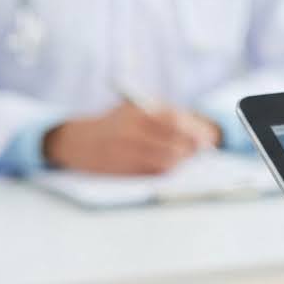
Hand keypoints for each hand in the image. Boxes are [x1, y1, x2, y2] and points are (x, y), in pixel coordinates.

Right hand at [43, 102, 220, 173]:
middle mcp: (131, 132)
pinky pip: (154, 172)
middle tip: (201, 152)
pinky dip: (166, 170)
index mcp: (136, 112)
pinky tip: (170, 167)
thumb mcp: (132, 110)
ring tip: (186, 159)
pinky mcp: (123, 170)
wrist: (77, 142)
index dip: (194, 130)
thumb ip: (161, 116)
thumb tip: (197, 131)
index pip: (174, 120)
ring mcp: (127, 152)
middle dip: (190, 149)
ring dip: (180, 161)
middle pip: (173, 143)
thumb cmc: (114, 124)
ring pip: (166, 161)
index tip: (206, 138)